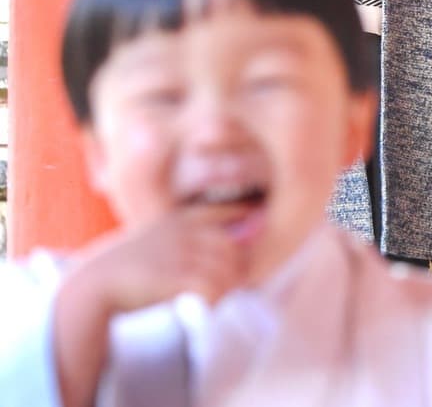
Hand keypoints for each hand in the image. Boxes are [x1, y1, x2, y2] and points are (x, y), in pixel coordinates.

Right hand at [53, 208, 245, 406]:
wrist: (93, 285)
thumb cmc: (124, 266)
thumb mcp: (153, 238)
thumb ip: (182, 237)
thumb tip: (220, 245)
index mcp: (179, 219)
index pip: (225, 211)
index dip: (243, 220)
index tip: (251, 233)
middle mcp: (184, 233)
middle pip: (232, 246)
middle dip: (238, 266)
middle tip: (233, 283)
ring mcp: (181, 254)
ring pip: (227, 269)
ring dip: (229, 287)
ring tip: (219, 297)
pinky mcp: (175, 278)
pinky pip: (212, 288)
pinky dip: (215, 300)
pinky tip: (207, 307)